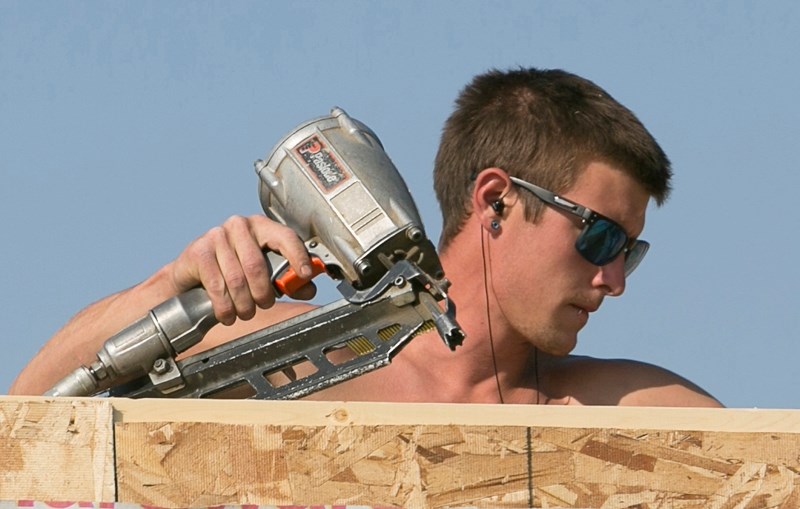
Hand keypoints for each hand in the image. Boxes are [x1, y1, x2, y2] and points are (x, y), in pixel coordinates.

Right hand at [167, 214, 315, 324]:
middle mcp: (240, 225)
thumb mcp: (263, 272)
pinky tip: (227, 314)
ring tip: (245, 313)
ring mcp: (217, 236)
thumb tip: (307, 288)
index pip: (285, 237)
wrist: (192, 270)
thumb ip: (288, 280)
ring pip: (237, 279)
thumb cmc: (234, 269)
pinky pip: (216, 285)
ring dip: (243, 304)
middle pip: (257, 266)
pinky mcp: (199, 251)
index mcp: (261, 226)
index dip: (298, 256)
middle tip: (264, 305)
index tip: (305, 275)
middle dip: (263, 294)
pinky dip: (224, 306)